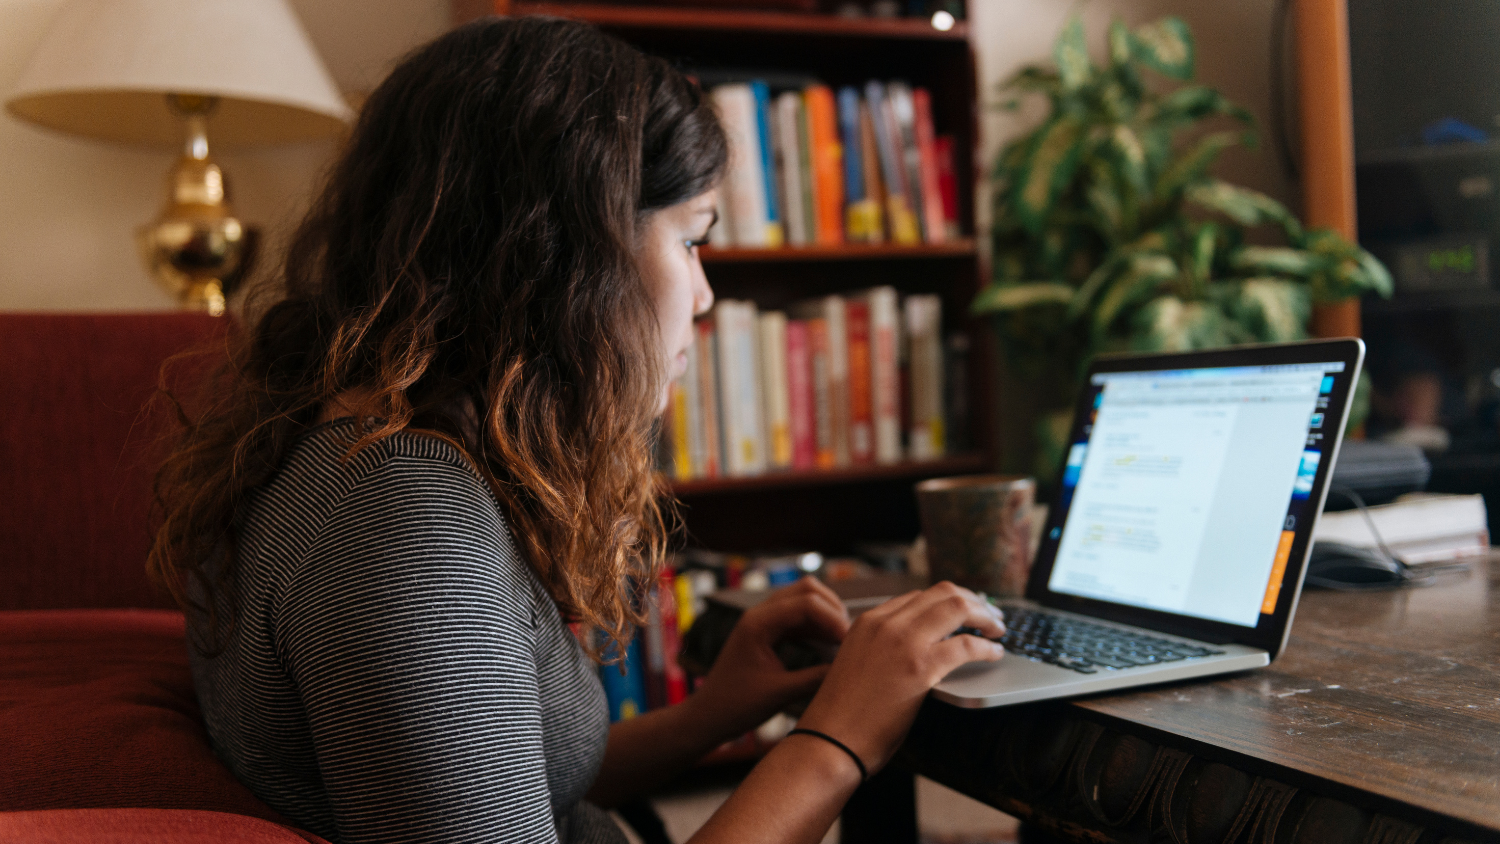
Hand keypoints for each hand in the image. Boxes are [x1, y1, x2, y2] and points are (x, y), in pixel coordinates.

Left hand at [688, 577, 850, 741]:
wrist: (708, 716)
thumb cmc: (736, 706)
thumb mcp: (780, 694)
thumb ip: (815, 678)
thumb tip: (849, 669)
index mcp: (758, 623)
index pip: (807, 603)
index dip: (833, 619)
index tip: (849, 643)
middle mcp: (760, 614)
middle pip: (807, 590)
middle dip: (832, 609)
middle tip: (848, 638)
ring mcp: (763, 621)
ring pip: (803, 601)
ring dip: (825, 616)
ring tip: (842, 642)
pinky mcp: (767, 632)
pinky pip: (797, 618)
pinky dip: (815, 627)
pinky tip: (828, 647)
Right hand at [793, 582, 1004, 775]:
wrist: (831, 739)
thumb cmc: (843, 714)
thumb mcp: (858, 663)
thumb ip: (883, 648)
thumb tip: (918, 649)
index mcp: (867, 621)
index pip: (918, 596)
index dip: (948, 602)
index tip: (964, 612)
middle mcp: (886, 623)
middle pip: (942, 592)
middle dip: (973, 600)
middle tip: (990, 615)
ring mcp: (903, 642)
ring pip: (957, 607)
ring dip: (985, 616)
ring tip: (997, 629)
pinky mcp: (920, 667)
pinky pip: (967, 644)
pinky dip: (987, 646)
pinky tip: (994, 653)